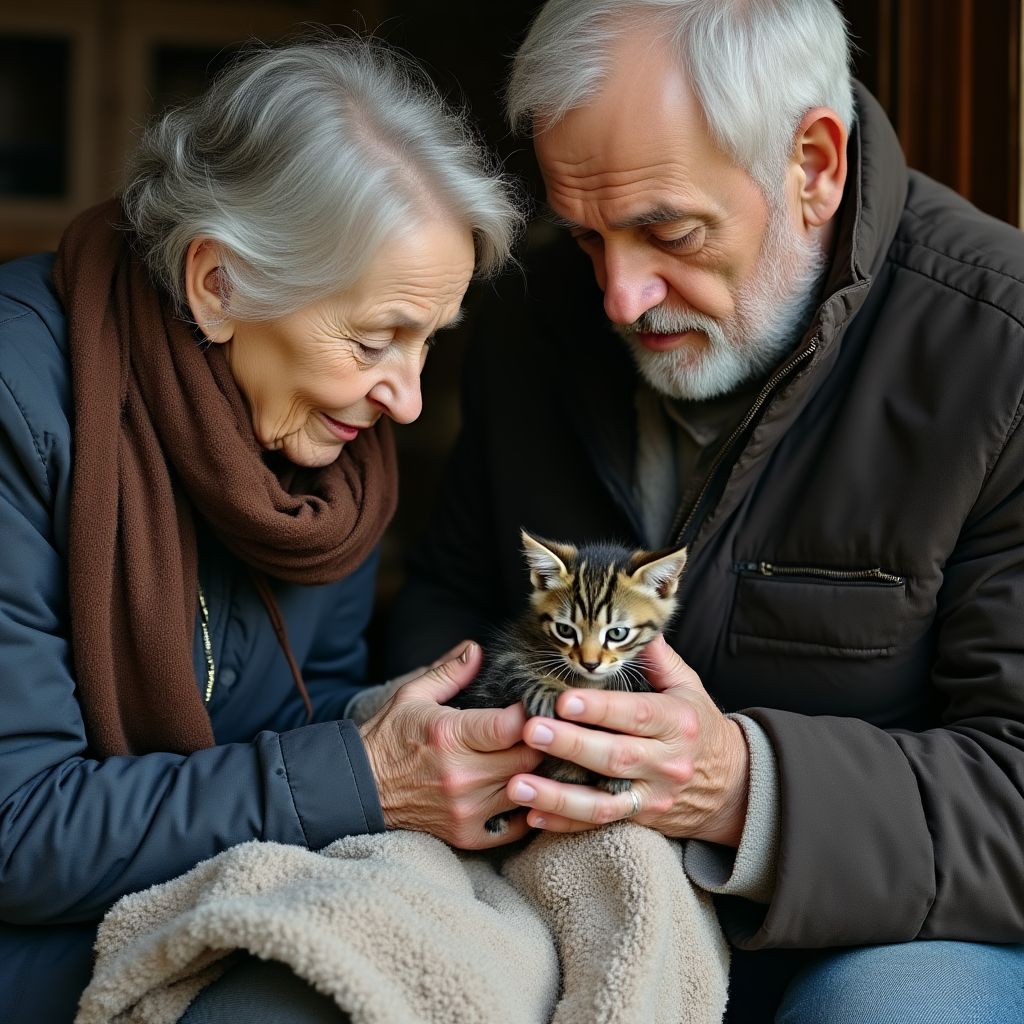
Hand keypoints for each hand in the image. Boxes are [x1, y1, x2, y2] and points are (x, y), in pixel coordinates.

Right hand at [358, 641, 542, 848]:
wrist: (360, 789)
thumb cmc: (390, 737)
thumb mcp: (414, 695)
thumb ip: (450, 672)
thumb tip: (477, 649)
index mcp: (450, 736)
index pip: (512, 726)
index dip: (531, 713)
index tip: (534, 704)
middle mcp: (461, 776)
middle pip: (528, 759)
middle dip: (542, 742)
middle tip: (545, 730)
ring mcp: (466, 809)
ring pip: (528, 790)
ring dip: (538, 773)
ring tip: (541, 756)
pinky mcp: (468, 834)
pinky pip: (517, 826)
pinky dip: (528, 808)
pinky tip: (526, 789)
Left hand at [506, 636, 749, 844]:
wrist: (731, 787)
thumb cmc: (698, 726)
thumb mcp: (688, 687)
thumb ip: (659, 658)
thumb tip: (639, 626)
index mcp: (677, 723)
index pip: (637, 714)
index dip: (601, 708)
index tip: (564, 700)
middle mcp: (667, 763)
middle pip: (615, 756)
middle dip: (571, 745)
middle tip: (532, 731)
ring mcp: (653, 797)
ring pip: (603, 801)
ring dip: (558, 796)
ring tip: (518, 785)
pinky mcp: (641, 821)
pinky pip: (599, 824)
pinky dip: (564, 823)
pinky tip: (530, 815)